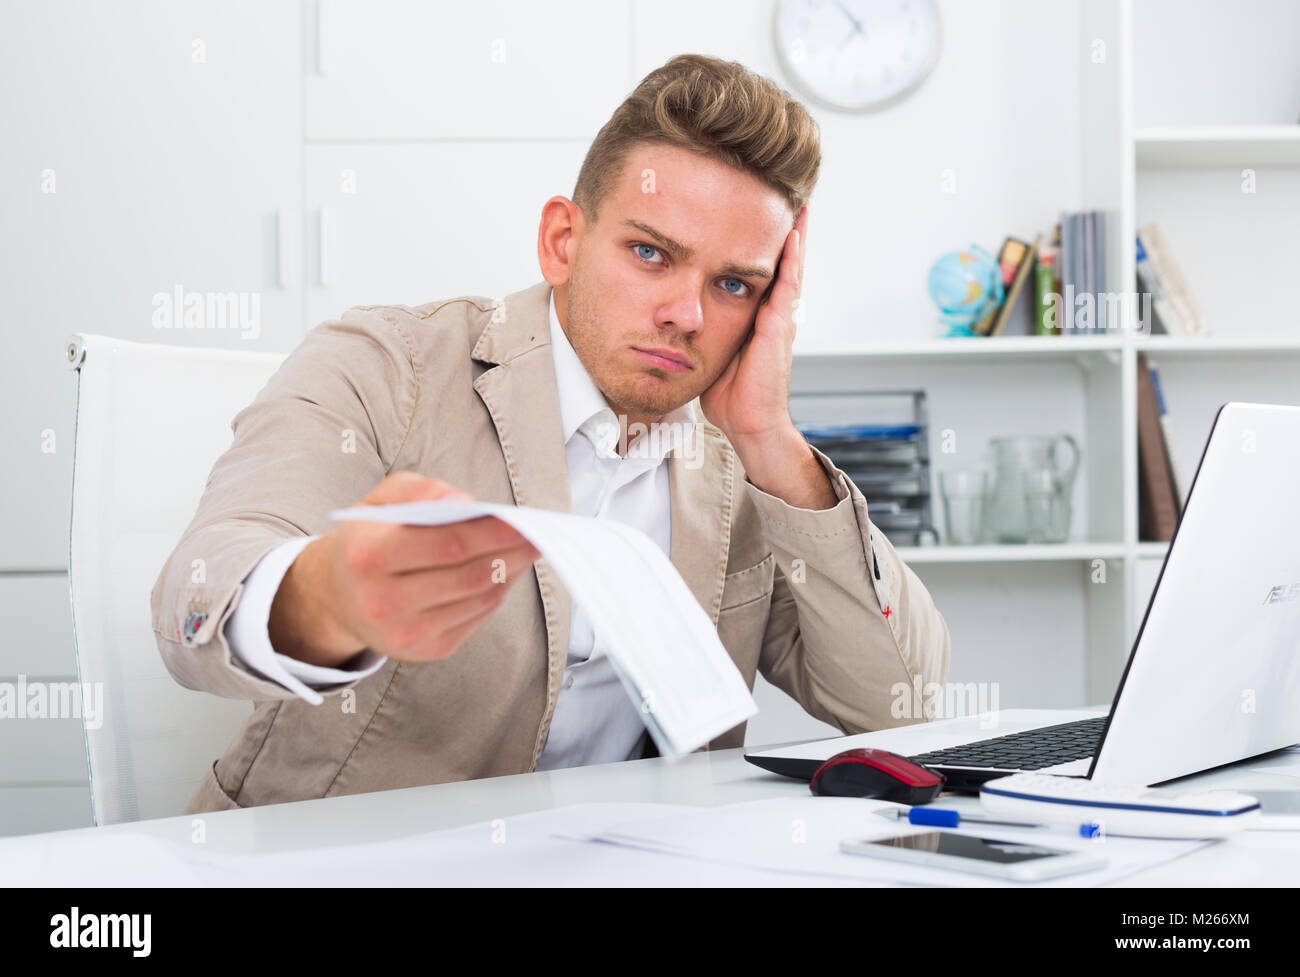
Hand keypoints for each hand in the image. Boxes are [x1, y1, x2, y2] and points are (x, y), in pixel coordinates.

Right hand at [269, 472, 540, 666]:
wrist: (338, 598)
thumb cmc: (368, 540)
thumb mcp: (380, 501)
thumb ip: (419, 491)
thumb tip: (465, 502)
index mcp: (368, 556)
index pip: (447, 543)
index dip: (491, 532)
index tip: (521, 518)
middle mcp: (383, 601)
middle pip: (469, 573)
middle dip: (511, 550)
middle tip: (538, 533)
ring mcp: (405, 632)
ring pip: (478, 597)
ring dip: (510, 570)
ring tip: (528, 548)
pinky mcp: (425, 651)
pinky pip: (476, 617)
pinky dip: (497, 591)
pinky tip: (504, 571)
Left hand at [699, 202, 807, 442]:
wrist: (748, 423)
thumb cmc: (729, 395)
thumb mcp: (710, 351)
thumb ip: (702, 329)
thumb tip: (674, 316)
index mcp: (756, 316)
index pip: (761, 270)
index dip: (762, 243)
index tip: (757, 213)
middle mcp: (773, 313)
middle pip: (782, 261)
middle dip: (786, 229)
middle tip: (788, 195)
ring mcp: (780, 319)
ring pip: (790, 267)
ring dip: (795, 235)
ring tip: (798, 203)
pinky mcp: (779, 329)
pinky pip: (787, 288)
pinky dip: (791, 261)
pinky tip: (792, 236)